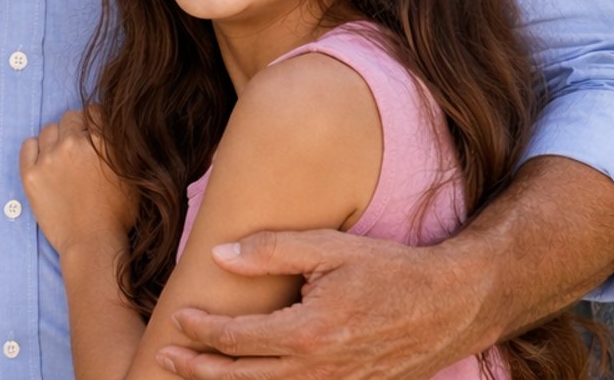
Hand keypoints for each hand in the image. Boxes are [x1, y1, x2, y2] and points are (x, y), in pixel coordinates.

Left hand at [19, 107, 136, 257]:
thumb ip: (119, 144)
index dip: (94, 123)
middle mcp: (74, 143)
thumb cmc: (118, 214)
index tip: (93, 136)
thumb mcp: (130, 173)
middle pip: (70, 117)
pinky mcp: (31, 174)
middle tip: (80, 151)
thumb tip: (111, 126)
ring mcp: (50, 158)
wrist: (93, 243)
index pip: (94, 111)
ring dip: (57, 139)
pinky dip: (36, 149)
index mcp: (102, 141)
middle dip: (76, 130)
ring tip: (63, 160)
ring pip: (50, 129)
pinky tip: (45, 162)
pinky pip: (28, 145)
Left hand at [155, 229, 485, 379]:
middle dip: (198, 369)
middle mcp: (319, 370)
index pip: (237, 339)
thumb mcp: (328, 247)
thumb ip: (270, 250)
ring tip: (195, 374)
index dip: (201, 331)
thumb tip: (218, 254)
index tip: (178, 317)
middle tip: (164, 357)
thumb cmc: (388, 269)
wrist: (449, 305)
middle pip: (242, 378)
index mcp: (308, 333)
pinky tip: (250, 379)